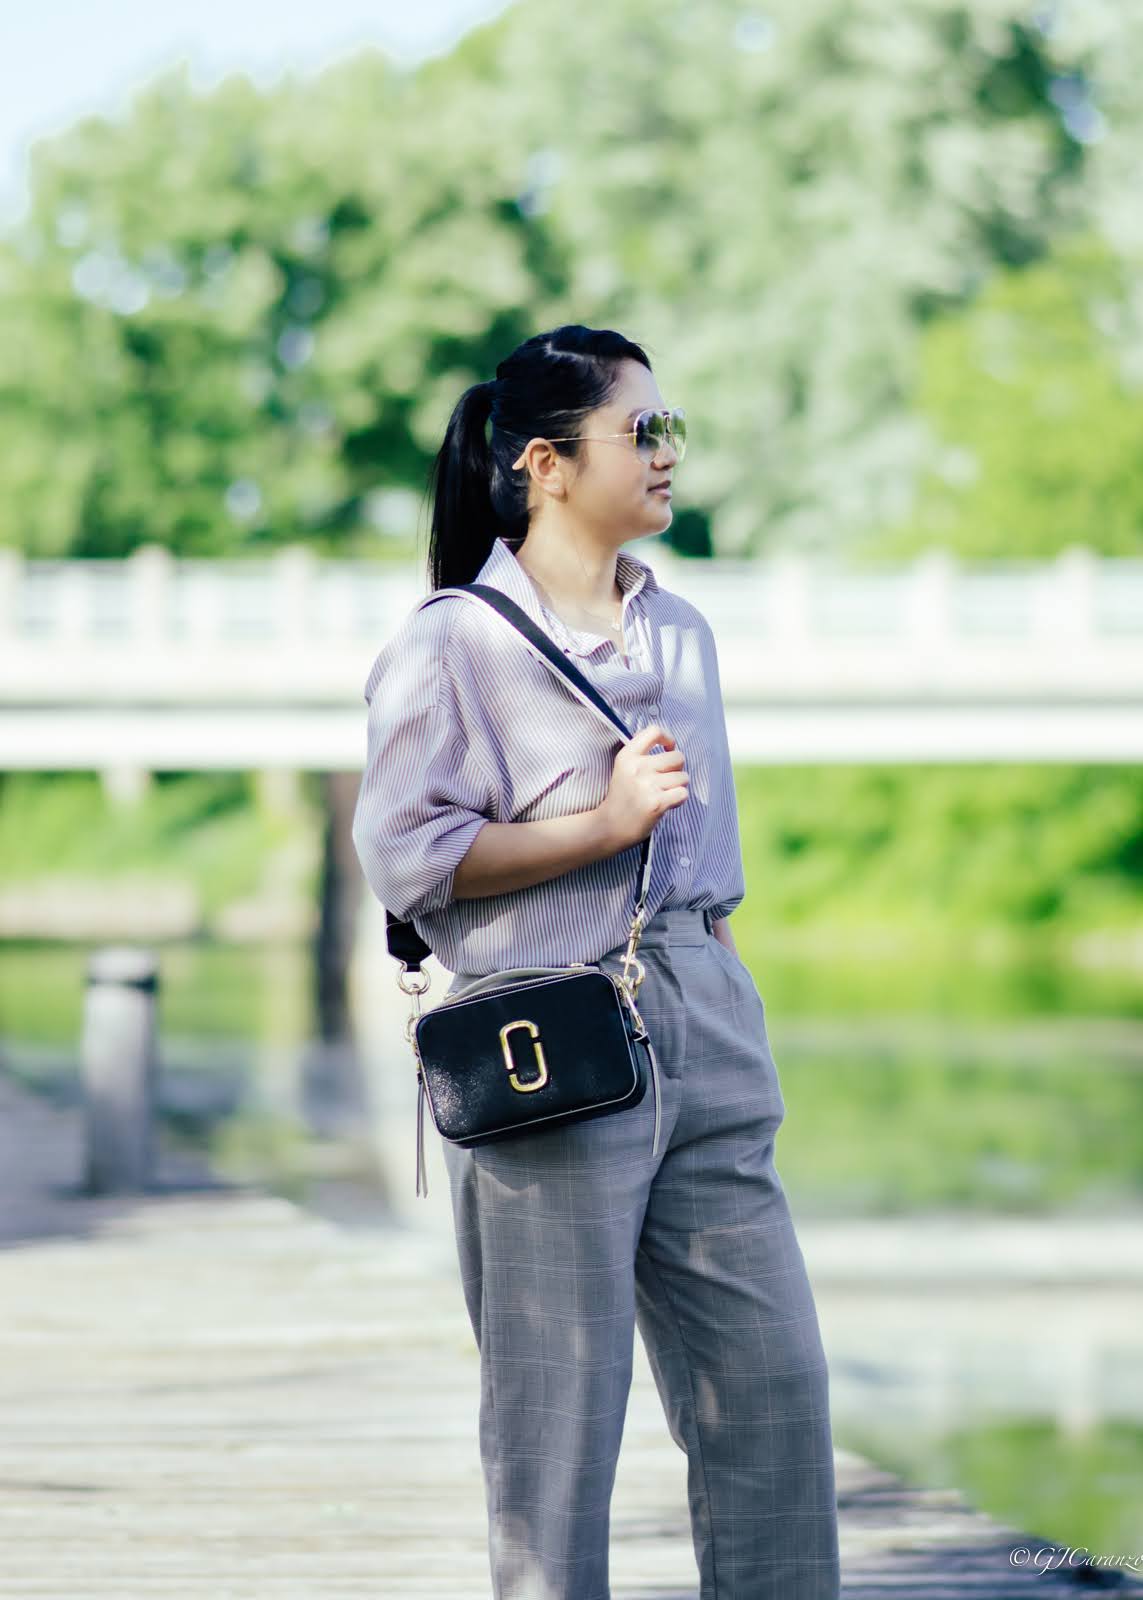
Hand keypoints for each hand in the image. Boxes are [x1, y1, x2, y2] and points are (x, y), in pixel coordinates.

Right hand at [595, 723, 688, 850]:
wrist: (610, 827)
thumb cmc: (622, 797)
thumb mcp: (624, 769)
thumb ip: (643, 755)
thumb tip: (672, 747)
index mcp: (627, 756)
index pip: (654, 731)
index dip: (668, 738)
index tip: (669, 748)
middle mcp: (637, 767)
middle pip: (677, 757)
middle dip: (678, 769)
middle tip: (666, 780)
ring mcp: (647, 785)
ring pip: (683, 777)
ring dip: (678, 786)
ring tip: (664, 794)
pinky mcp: (656, 803)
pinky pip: (683, 793)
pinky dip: (679, 799)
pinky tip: (667, 803)